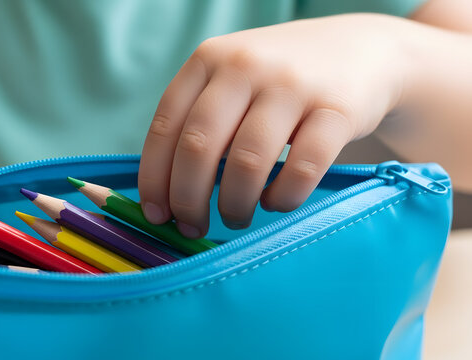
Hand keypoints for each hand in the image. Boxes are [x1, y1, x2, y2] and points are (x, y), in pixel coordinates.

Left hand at [139, 14, 413, 237]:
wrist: (361, 50)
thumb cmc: (281, 82)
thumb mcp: (233, 81)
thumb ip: (199, 123)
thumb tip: (165, 197)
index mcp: (208, 60)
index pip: (165, 127)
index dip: (154, 178)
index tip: (156, 214)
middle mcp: (245, 66)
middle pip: (198, 147)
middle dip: (188, 200)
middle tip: (192, 227)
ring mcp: (292, 85)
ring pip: (246, 163)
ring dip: (234, 205)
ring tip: (236, 217)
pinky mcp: (337, 109)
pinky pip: (301, 170)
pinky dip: (282, 198)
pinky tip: (276, 201)